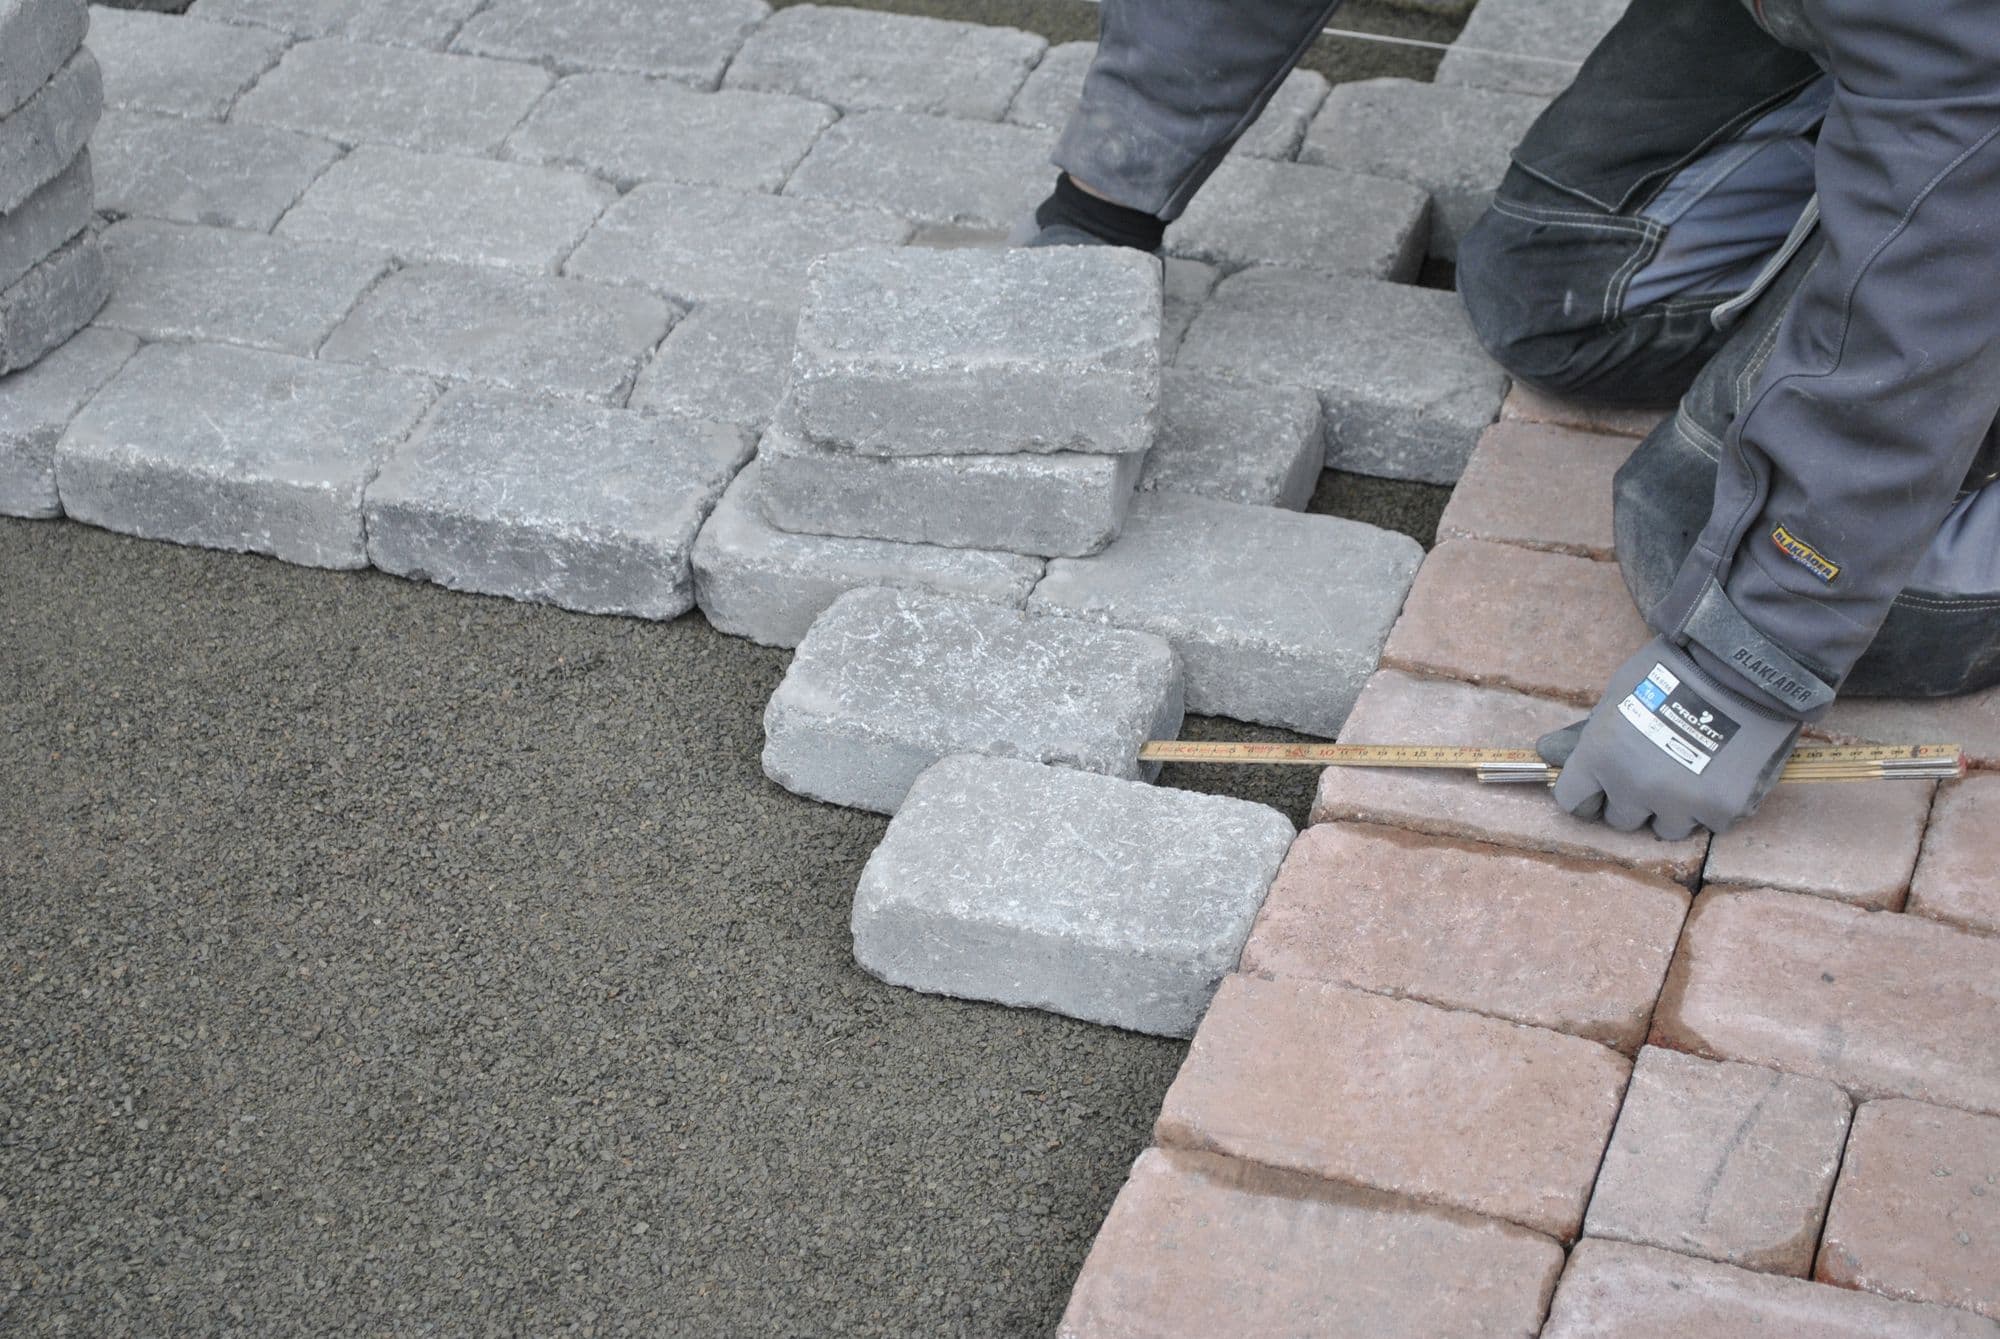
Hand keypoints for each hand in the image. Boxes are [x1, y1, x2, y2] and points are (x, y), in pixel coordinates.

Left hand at [1537, 637, 1800, 840]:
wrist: (1741, 666)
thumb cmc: (1672, 671)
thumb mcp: (1616, 696)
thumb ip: (1584, 734)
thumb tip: (1546, 752)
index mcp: (1599, 758)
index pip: (1573, 801)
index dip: (1586, 793)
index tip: (1599, 786)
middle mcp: (1633, 788)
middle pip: (1620, 820)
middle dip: (1631, 800)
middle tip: (1654, 770)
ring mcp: (1678, 803)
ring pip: (1666, 827)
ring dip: (1673, 808)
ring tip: (1690, 772)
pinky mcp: (1721, 810)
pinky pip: (1709, 822)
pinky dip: (1714, 804)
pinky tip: (1721, 772)